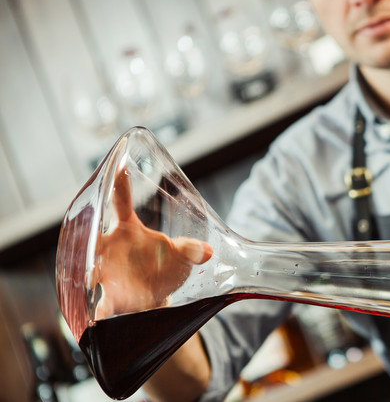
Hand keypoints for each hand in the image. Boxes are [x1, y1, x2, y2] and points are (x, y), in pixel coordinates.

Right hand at [91, 166, 212, 318]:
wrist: (158, 299)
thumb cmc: (164, 267)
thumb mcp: (181, 256)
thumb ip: (191, 251)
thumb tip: (207, 251)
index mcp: (127, 231)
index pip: (120, 203)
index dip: (119, 185)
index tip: (119, 166)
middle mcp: (110, 249)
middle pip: (91, 237)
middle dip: (86, 235)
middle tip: (85, 232)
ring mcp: (106, 274)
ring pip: (89, 270)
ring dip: (89, 273)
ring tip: (91, 278)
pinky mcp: (109, 300)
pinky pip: (100, 306)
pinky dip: (99, 313)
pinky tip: (98, 319)